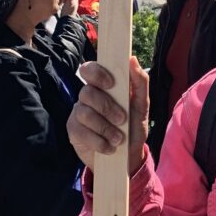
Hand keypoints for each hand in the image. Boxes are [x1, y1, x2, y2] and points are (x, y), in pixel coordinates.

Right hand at [67, 56, 148, 175]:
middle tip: (122, 119)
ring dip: (105, 128)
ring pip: (84, 113)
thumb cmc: (133, 126)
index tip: (111, 83)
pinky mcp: (73, 131)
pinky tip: (109, 147)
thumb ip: (139, 82)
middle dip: (106, 107)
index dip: (96, 73)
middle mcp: (87, 96)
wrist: (127, 156)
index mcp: (103, 85)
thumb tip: (132, 59)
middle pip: (87, 92)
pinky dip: (99, 142)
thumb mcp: (141, 105)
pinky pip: (81, 132)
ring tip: (118, 138)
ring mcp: (78, 113)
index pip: (89, 69)